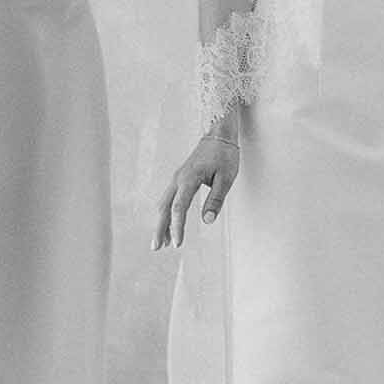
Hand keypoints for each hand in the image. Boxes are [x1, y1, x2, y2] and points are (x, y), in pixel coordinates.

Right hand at [152, 134, 239, 250]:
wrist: (218, 134)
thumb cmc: (224, 155)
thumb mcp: (226, 178)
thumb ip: (216, 199)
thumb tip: (207, 221)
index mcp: (189, 178)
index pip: (179, 207)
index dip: (177, 227)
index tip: (178, 243)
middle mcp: (178, 179)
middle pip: (164, 207)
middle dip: (160, 228)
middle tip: (156, 248)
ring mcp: (177, 178)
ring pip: (163, 203)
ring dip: (161, 222)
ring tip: (161, 243)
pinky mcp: (179, 179)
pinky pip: (168, 199)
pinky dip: (166, 214)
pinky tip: (169, 225)